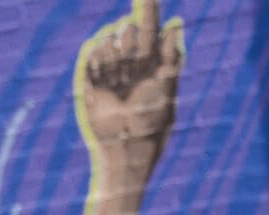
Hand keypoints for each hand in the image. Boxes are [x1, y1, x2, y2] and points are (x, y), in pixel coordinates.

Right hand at [77, 0, 183, 166]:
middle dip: (131, 41)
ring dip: (118, 55)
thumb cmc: (153, 122)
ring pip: (111, 36)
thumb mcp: (167, 87)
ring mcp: (111, 64)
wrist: (125, 146)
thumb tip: (177, 23)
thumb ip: (171, 55)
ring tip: (121, 82)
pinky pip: (95, 49)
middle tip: (134, 65)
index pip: (149, 25)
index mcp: (153, 61)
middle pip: (129, 28)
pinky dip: (102, 60)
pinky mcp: (91, 71)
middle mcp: (132, 60)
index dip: (148, 6)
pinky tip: (107, 80)